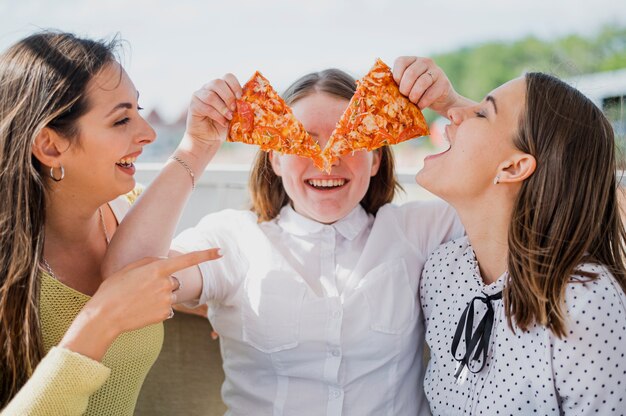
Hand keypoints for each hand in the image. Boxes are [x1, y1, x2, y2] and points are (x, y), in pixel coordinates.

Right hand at [89, 248, 221, 333]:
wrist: (104, 316)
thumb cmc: (113, 289)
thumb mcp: (129, 268)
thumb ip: (150, 261)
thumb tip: (166, 261)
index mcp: (157, 269)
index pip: (187, 260)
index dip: (206, 255)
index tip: (221, 251)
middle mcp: (166, 283)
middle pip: (175, 280)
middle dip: (165, 283)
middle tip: (142, 289)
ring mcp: (166, 300)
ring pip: (171, 295)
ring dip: (160, 297)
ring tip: (139, 301)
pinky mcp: (165, 314)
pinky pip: (168, 309)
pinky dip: (158, 309)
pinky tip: (142, 310)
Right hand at [184, 74, 242, 145]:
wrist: (210, 137)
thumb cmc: (224, 123)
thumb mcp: (235, 113)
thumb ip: (239, 105)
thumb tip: (250, 102)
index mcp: (221, 86)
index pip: (227, 77)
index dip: (235, 85)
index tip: (240, 97)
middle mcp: (209, 87)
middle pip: (218, 83)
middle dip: (229, 96)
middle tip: (234, 108)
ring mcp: (200, 95)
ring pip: (210, 96)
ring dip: (222, 107)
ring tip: (229, 117)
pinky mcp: (193, 105)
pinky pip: (205, 107)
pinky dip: (217, 115)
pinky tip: (223, 122)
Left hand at [392, 56, 463, 115]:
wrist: (440, 99)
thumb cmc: (418, 92)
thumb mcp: (407, 85)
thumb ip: (398, 84)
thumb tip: (383, 92)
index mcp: (412, 60)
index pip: (401, 61)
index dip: (396, 76)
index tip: (397, 87)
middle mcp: (425, 62)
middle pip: (411, 73)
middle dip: (405, 89)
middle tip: (404, 97)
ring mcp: (436, 71)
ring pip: (422, 82)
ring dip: (414, 96)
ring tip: (412, 102)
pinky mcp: (444, 82)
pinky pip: (431, 92)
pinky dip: (423, 102)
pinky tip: (420, 106)